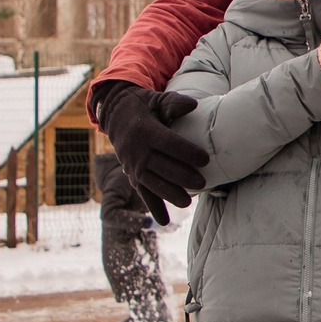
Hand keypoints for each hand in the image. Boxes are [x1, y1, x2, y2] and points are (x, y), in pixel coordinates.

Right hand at [91, 80, 205, 225]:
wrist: (115, 115)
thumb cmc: (143, 106)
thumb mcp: (156, 100)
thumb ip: (174, 103)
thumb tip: (193, 105)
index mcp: (146, 131)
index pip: (169, 144)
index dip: (186, 152)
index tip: (204, 159)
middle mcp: (138, 151)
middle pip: (162, 167)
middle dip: (182, 177)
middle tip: (202, 183)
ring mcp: (134, 166)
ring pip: (153, 183)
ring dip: (169, 194)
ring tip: (187, 202)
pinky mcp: (133, 176)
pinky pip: (143, 193)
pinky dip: (153, 208)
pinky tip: (164, 222)